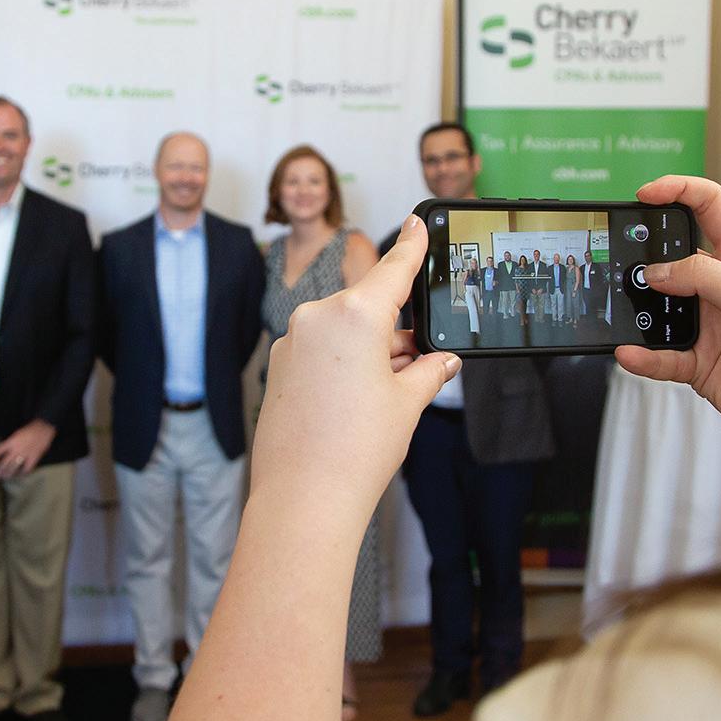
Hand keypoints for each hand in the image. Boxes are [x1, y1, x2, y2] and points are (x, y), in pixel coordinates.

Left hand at [0, 420, 55, 477]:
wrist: (43, 428)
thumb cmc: (29, 430)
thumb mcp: (16, 434)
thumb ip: (10, 443)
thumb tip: (3, 451)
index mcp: (11, 442)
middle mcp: (17, 449)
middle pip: (4, 464)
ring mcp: (25, 455)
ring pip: (14, 468)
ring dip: (8, 474)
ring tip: (5, 477)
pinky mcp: (34, 458)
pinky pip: (26, 469)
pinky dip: (23, 473)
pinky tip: (20, 475)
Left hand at [251, 216, 458, 528]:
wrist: (303, 499)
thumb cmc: (355, 451)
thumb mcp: (407, 403)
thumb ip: (428, 370)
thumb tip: (441, 360)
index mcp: (353, 314)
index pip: (393, 268)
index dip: (412, 245)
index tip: (418, 222)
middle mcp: (316, 317)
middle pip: (369, 307)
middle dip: (396, 331)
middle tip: (419, 364)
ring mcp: (292, 341)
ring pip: (345, 330)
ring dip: (371, 350)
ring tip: (388, 397)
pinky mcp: (279, 365)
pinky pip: (321, 350)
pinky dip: (344, 363)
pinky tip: (358, 402)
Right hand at [613, 176, 720, 449]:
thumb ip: (706, 277)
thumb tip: (659, 271)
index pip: (711, 208)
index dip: (679, 191)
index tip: (645, 194)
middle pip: (675, 257)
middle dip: (647, 255)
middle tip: (623, 258)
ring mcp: (709, 325)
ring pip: (661, 308)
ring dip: (641, 310)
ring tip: (622, 310)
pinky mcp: (698, 362)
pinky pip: (660, 354)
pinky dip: (643, 355)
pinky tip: (630, 353)